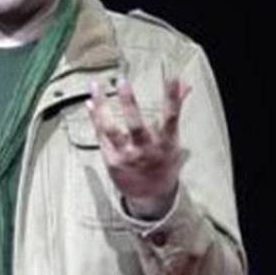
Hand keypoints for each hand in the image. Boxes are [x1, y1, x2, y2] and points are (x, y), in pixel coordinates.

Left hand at [84, 76, 191, 219]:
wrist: (150, 196)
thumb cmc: (163, 162)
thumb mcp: (173, 140)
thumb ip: (175, 110)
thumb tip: (185, 85)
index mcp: (166, 144)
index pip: (171, 118)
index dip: (173, 98)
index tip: (173, 78)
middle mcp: (146, 150)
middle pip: (136, 125)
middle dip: (129, 103)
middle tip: (123, 82)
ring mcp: (126, 156)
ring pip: (111, 130)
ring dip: (102, 108)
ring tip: (95, 88)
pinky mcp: (111, 160)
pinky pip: (101, 136)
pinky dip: (95, 118)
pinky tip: (90, 103)